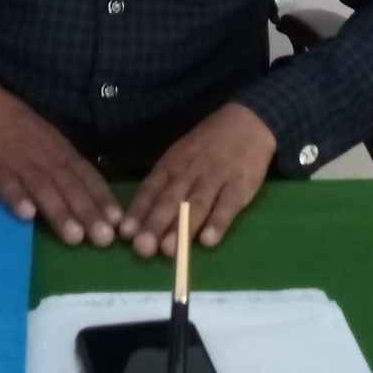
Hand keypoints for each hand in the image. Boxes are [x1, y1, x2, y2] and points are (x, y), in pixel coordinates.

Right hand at [0, 81, 122, 246]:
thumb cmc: (18, 131)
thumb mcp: (47, 145)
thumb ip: (64, 170)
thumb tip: (90, 200)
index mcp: (61, 152)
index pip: (86, 176)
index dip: (102, 199)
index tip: (119, 223)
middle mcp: (45, 157)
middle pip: (70, 186)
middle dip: (88, 213)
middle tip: (104, 239)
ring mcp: (19, 162)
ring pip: (43, 188)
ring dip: (60, 212)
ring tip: (74, 237)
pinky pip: (7, 184)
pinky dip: (18, 198)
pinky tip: (27, 216)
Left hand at [119, 103, 276, 257]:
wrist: (247, 121)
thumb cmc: (207, 145)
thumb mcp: (180, 156)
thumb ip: (163, 186)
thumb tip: (140, 220)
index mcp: (172, 164)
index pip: (151, 189)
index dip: (138, 211)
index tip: (125, 233)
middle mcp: (191, 171)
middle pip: (171, 200)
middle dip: (155, 224)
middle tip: (143, 248)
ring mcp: (216, 177)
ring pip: (197, 204)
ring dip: (182, 228)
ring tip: (170, 251)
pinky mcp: (240, 184)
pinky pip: (228, 205)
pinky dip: (218, 223)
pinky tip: (208, 240)